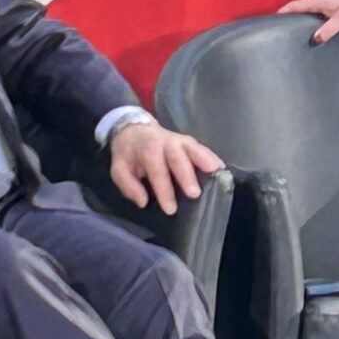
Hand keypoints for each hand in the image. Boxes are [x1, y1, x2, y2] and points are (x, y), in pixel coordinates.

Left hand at [107, 118, 223, 214]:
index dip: (164, 190)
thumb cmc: (128, 154)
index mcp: (148, 150)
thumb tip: (143, 201)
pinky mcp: (188, 141)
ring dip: (206, 161)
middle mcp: (166, 142)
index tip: (171, 209)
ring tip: (217, 173)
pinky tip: (221, 167)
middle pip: (178, 158)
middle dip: (187, 176)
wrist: (133, 129)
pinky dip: (212, 157)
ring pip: (194, 149)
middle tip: (195, 194)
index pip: (157, 170)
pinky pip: (201, 148)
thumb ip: (128, 186)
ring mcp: (180, 140)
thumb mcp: (118, 170)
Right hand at [276, 0, 338, 44]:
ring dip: (293, 21)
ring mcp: (320, 7)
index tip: (270, 21)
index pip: (294, 6)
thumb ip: (331, 28)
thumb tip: (314, 39)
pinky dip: (302, 23)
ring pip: (302, 14)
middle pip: (296, 10)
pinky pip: (309, 17)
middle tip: (274, 32)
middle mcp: (316, 3)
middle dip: (285, 18)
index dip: (282, 12)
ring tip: (285, 36)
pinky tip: (303, 35)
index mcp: (317, 1)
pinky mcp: (325, 12)